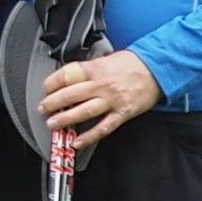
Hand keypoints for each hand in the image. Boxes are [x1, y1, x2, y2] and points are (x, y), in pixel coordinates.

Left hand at [38, 49, 161, 147]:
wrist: (159, 69)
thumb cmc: (134, 63)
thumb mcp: (108, 59)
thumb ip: (90, 68)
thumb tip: (72, 77)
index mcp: (96, 69)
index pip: (67, 75)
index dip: (53, 83)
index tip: (45, 89)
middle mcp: (102, 85)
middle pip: (71, 95)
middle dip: (53, 103)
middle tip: (43, 108)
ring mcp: (112, 100)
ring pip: (83, 112)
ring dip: (65, 119)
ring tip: (53, 124)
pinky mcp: (122, 113)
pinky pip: (103, 127)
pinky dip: (89, 136)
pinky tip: (77, 142)